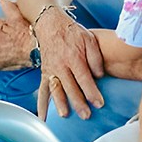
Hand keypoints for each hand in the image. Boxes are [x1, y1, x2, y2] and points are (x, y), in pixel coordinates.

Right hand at [32, 7, 105, 121]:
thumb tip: (99, 76)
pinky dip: (41, 105)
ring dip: (59, 103)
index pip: (84, 78)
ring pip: (55, 89)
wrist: (50, 24)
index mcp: (74, 57)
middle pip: (70, 87)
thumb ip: (95, 57)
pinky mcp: (44, 74)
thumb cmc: (72, 32)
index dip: (92, 91)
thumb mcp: (89, 39)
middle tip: (86, 116)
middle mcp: (61, 65)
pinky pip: (42, 91)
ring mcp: (50, 70)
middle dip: (78, 102)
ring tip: (64, 116)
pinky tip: (43, 118)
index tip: (99, 104)